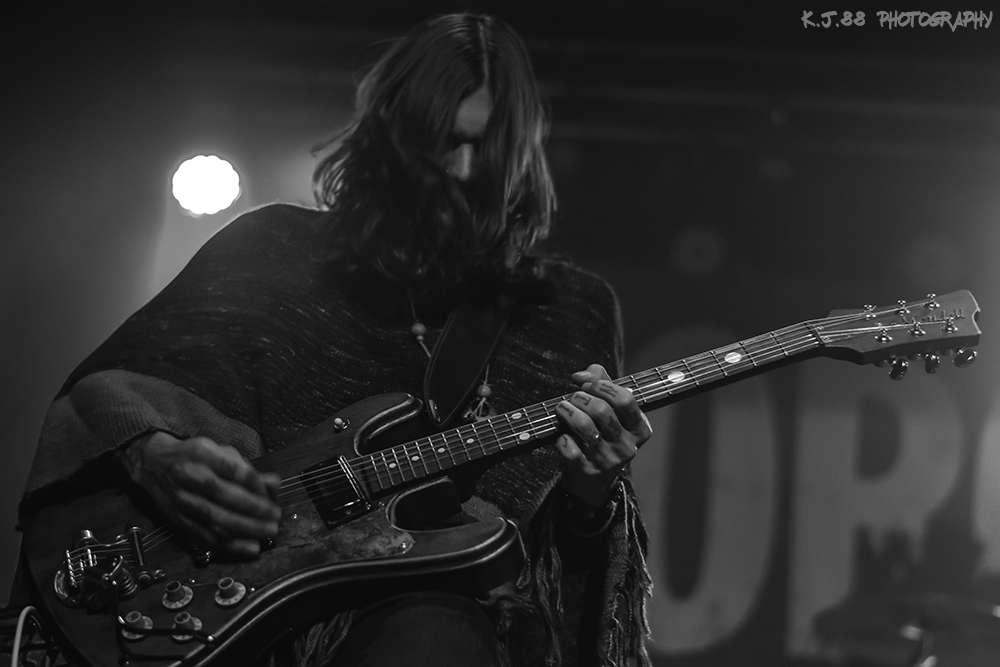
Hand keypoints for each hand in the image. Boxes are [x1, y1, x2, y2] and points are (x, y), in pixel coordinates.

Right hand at [120, 432, 281, 557]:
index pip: (235, 470)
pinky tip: (250, 548)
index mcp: (202, 454)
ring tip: (268, 532)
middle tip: (275, 517)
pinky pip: (206, 535)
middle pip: (226, 496)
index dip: (257, 485)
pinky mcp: (179, 519)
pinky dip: (230, 544)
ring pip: (216, 519)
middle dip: (255, 509)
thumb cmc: (192, 457)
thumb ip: (245, 467)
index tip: (271, 494)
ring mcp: (182, 500)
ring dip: (246, 529)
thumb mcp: (218, 451)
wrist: (152, 465)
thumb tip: (274, 483)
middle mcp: (189, 476)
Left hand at [554, 364, 651, 509]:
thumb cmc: (601, 435)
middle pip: (602, 410)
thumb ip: (600, 383)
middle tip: (571, 398)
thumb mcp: (609, 410)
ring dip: (567, 411)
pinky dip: (561, 437)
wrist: (592, 480)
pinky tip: (561, 435)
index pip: (626, 398)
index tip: (586, 385)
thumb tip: (581, 375)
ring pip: (585, 426)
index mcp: (639, 429)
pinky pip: (570, 449)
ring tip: (561, 408)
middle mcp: (627, 446)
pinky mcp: (588, 471)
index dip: (602, 386)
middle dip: (580, 398)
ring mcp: (608, 461)